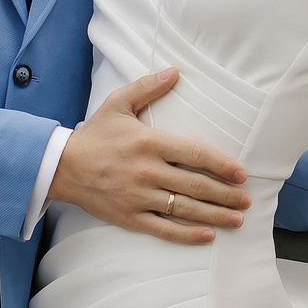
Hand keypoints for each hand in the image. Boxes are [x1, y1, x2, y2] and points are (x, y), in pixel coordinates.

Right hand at [49, 67, 251, 245]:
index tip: (241, 173)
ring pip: (185, 209)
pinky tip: (208, 236)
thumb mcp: (118, 104)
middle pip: (196, 185)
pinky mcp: (130, 217)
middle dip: (226, 194)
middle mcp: (148, 172)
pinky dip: (187, 234)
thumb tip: (175, 72)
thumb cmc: (95, 135)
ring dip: (215, 215)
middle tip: (246, 199)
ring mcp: (139, 197)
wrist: (61, 166)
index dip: (222, 165)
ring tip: (238, 219)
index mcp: (150, 143)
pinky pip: (163, 229)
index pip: (195, 154)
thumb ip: (148, 87)